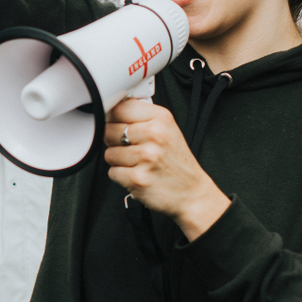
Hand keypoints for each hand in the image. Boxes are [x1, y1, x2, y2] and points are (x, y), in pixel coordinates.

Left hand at [104, 100, 230, 240]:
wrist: (192, 193)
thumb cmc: (177, 163)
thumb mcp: (167, 130)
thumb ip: (142, 117)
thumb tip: (110, 110)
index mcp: (161, 118)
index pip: (120, 107)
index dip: (113, 117)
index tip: (117, 124)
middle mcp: (154, 135)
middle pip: (109, 130)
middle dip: (115, 141)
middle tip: (133, 149)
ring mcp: (146, 157)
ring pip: (109, 153)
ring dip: (118, 161)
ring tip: (138, 164)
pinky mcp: (137, 178)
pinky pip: (112, 172)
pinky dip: (121, 176)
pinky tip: (138, 175)